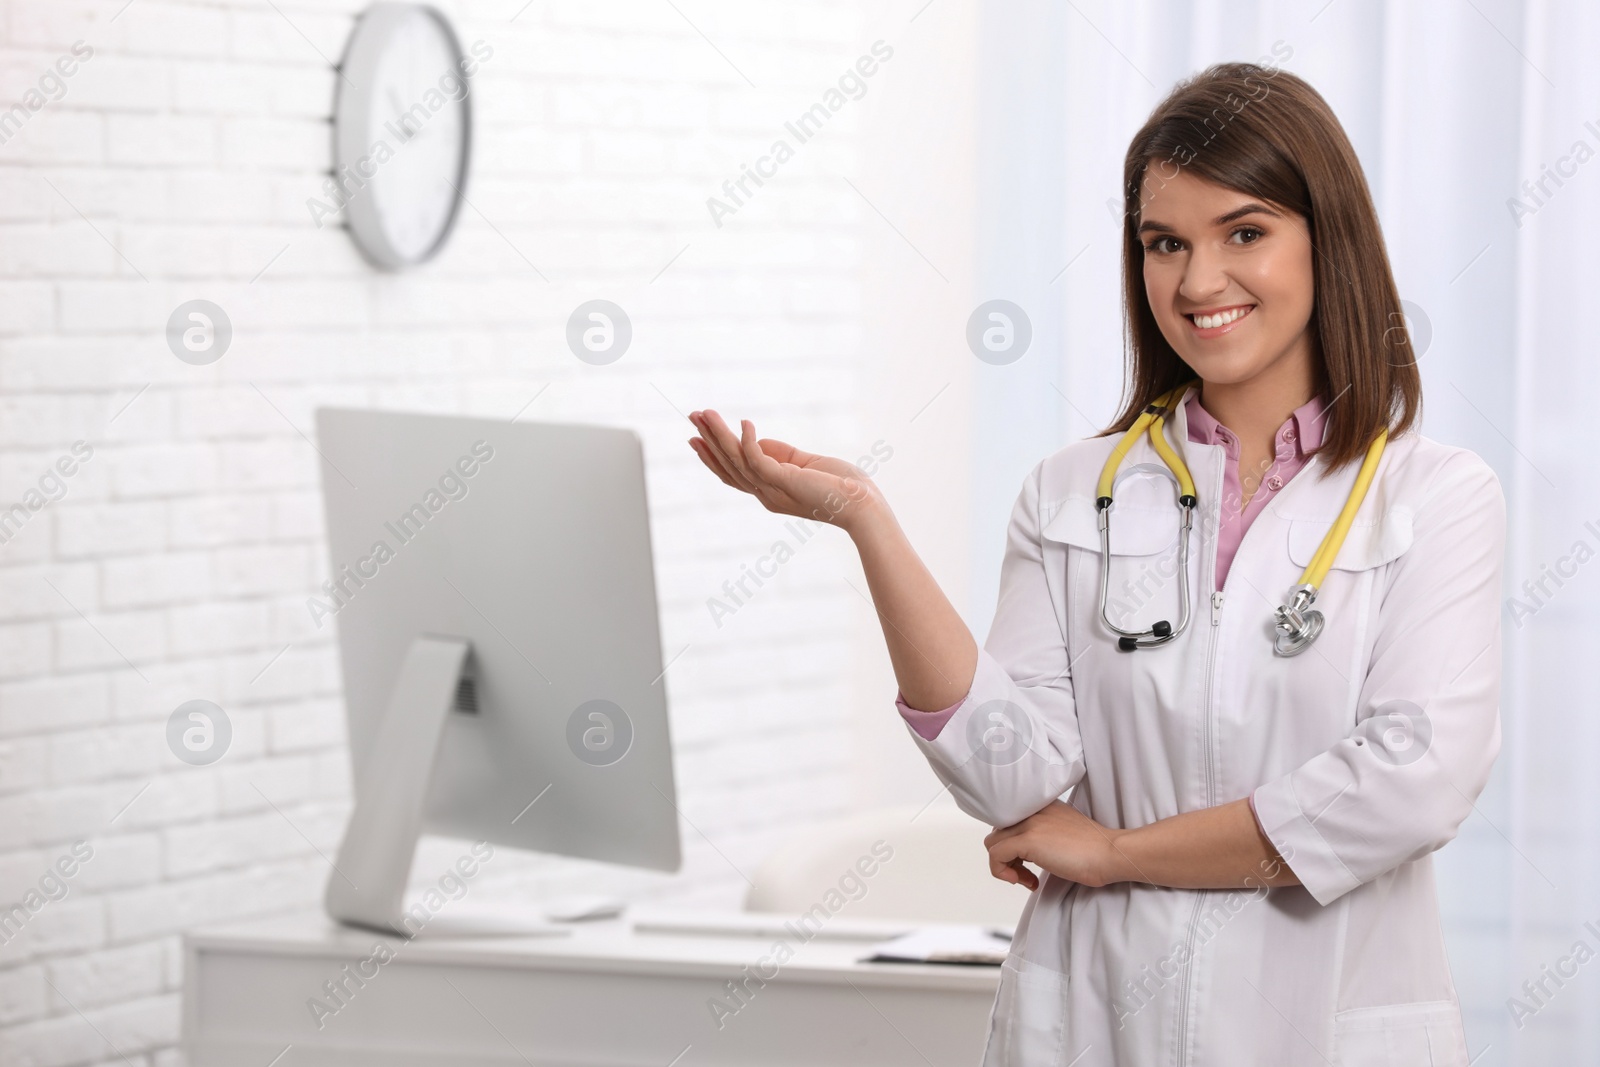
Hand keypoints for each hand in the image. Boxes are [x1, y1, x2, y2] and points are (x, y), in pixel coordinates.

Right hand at [688, 409, 888, 534]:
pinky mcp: (785, 481)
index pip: (733, 474)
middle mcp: (765, 494)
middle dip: (709, 440)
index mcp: (769, 492)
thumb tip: (756, 439)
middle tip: (692, 417)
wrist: (863, 506)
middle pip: (728, 466)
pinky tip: (744, 422)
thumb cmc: (843, 486)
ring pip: (737, 460)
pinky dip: (748, 440)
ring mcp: (773, 489)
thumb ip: (781, 454)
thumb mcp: (806, 464)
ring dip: (719, 435)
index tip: (697, 437)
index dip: (713, 456)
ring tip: (705, 413)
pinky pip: (757, 459)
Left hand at [984, 801, 1127, 890]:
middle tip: (1026, 874)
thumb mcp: (1063, 832)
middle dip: (1007, 857)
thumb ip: (1043, 833)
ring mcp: (1029, 823)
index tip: (1027, 862)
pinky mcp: (1028, 839)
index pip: (1008, 821)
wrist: (1111, 853)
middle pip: (997, 832)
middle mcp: (1032, 810)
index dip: (1013, 844)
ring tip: (1026, 879)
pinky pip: (996, 855)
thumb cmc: (1095, 850)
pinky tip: (1027, 882)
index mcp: (1041, 806)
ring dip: (1005, 867)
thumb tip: (1024, 851)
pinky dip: (1003, 873)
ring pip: (992, 843)